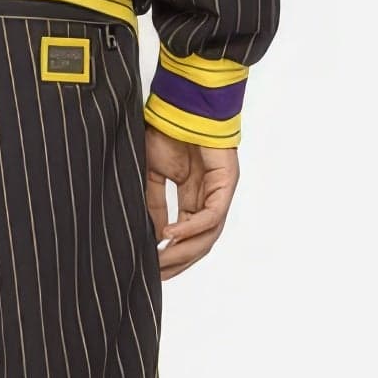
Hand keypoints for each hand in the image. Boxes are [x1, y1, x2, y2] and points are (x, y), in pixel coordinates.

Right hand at [144, 129, 239, 280]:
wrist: (180, 104)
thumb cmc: (167, 130)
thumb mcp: (152, 174)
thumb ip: (152, 203)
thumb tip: (151, 234)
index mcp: (192, 196)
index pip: (186, 235)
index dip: (171, 254)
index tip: (152, 268)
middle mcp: (208, 197)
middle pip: (199, 242)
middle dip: (177, 261)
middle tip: (156, 273)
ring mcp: (219, 192)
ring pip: (207, 235)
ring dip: (184, 251)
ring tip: (161, 259)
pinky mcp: (226, 184)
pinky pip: (210, 215)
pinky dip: (190, 228)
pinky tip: (169, 233)